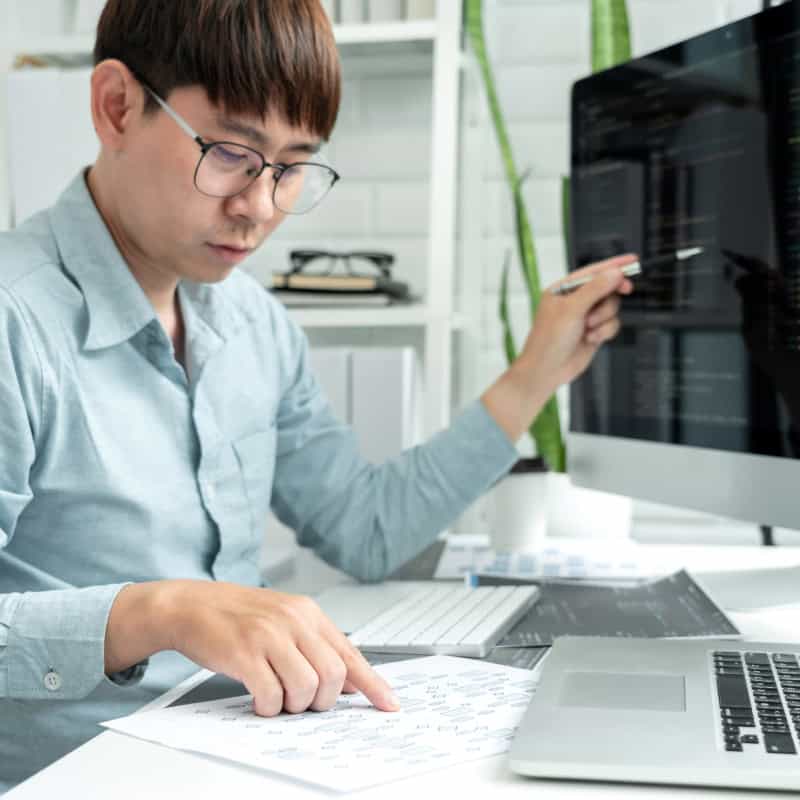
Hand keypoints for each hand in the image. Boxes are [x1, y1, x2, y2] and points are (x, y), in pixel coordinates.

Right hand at [105, 580, 399, 715]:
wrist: (191, 604)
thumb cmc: (238, 615)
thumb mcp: (285, 620)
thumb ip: (316, 646)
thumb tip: (349, 681)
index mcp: (308, 612)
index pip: (349, 653)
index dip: (372, 683)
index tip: (389, 704)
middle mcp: (294, 620)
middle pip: (333, 674)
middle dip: (322, 700)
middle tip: (303, 703)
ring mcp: (269, 635)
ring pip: (306, 687)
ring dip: (293, 706)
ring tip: (277, 698)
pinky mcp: (244, 652)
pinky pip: (271, 695)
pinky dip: (268, 707)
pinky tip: (259, 699)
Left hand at [516, 253, 636, 393]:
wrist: (546, 370)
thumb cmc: (549, 340)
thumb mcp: (571, 310)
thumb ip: (595, 289)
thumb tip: (614, 273)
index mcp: (563, 290)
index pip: (592, 272)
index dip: (613, 265)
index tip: (633, 259)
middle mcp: (575, 301)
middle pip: (606, 287)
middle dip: (612, 292)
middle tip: (626, 289)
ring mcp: (585, 317)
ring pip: (611, 307)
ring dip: (604, 317)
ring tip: (589, 328)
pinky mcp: (594, 332)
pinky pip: (612, 324)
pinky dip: (605, 331)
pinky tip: (591, 339)